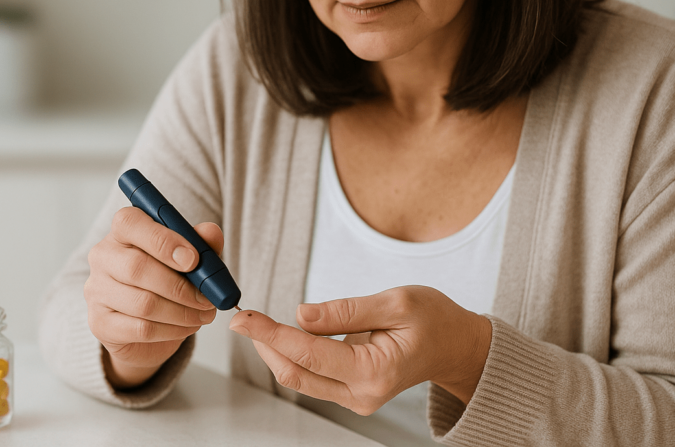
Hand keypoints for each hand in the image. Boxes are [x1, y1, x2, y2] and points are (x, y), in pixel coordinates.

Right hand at [85, 206, 222, 388]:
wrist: (145, 327)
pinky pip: (141, 329)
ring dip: (182, 312)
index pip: (131, 223)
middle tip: (207, 298)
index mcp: (123, 230)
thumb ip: (201, 242)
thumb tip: (211, 232)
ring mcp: (97, 291)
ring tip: (203, 313)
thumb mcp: (189, 257)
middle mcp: (103, 256)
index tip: (193, 260)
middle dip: (181, 286)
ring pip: (143, 303)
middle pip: (137, 267)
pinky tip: (186, 326)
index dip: (164, 241)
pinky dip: (172, 330)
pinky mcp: (100, 323)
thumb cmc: (167, 279)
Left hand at [229, 286, 490, 414]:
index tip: (244, 317)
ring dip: (274, 351)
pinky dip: (292, 355)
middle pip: (296, 374)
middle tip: (243, 317)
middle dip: (264, 344)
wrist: (456, 346)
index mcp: (375, 370)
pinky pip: (313, 377)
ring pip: (299, 378)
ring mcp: (357, 398)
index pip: (309, 353)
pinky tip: (281, 335)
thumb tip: (300, 315)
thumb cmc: (433, 319)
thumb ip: (346, 310)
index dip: (271, 334)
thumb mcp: (395, 302)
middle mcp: (363, 393)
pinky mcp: (352, 393)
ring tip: (256, 323)